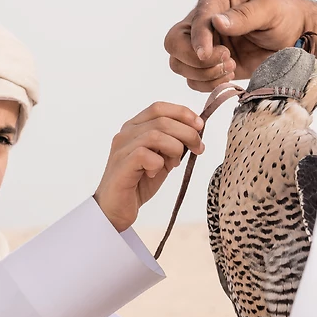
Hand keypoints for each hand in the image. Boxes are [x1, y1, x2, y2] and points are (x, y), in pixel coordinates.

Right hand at [94, 102, 203, 231]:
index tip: (199, 126)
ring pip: (155, 135)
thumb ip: (173, 144)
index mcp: (135, 127)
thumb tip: (196, 132)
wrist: (116, 209)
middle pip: (162, 120)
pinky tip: (154, 174)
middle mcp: (126, 133)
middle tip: (198, 148)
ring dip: (174, 148)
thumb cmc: (139, 183)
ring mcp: (122, 148)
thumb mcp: (162, 159)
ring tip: (174, 164)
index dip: (182, 113)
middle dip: (187, 133)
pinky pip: (145, 155)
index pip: (159, 108)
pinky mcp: (121, 165)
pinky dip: (157, 164)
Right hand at [164, 0, 316, 91]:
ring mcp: (205, 46)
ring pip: (179, 65)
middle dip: (195, 60)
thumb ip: (243, 16)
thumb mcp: (268, 10)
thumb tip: (217, 21)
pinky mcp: (211, 67)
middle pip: (174, 45)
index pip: (192, 23)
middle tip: (226, 61)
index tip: (210, 54)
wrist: (297, 38)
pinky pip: (194, 81)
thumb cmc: (284, 16)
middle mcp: (203, 23)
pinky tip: (230, 76)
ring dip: (203, 73)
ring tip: (232, 67)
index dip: (197, 41)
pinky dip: (208, 84)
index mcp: (214, 2)